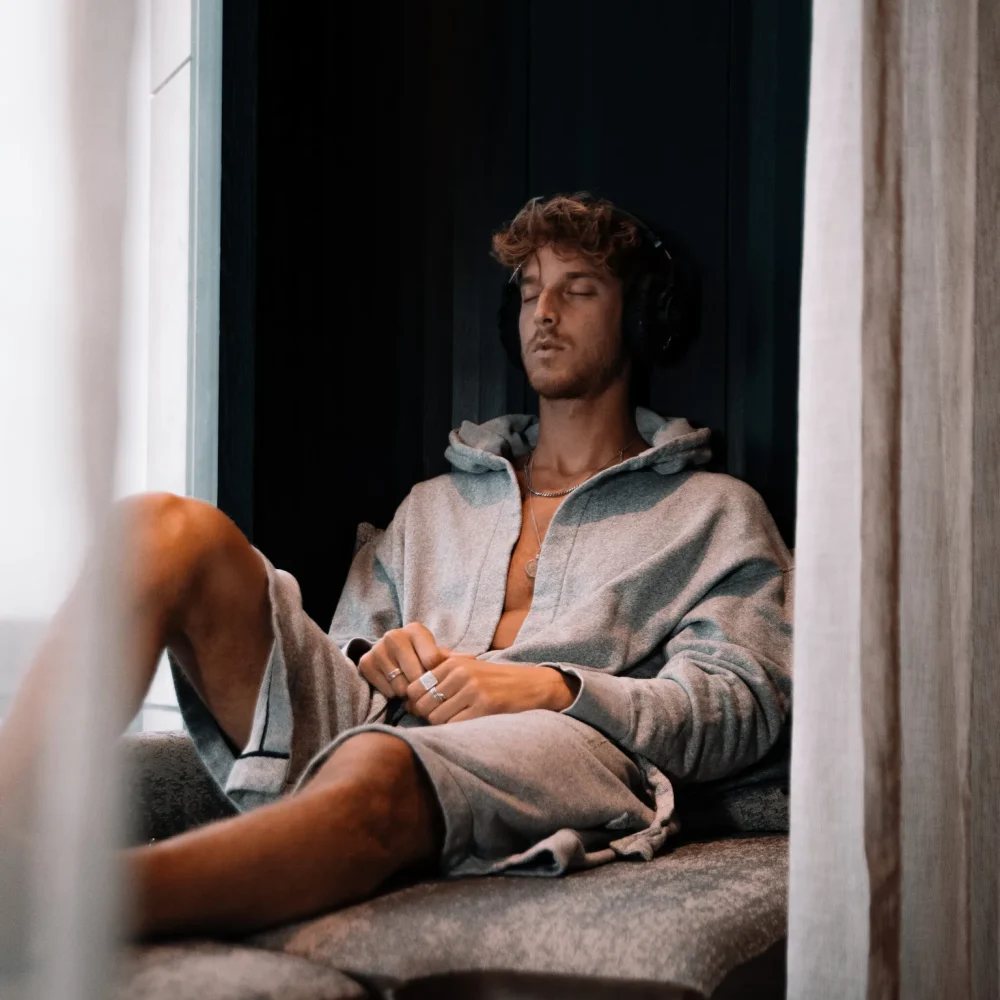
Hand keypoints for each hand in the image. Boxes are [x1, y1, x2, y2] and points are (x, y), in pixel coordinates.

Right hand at [357, 623, 446, 699]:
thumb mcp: (436, 654)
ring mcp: (378, 649)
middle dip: (422, 686)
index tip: (437, 678)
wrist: (391, 655)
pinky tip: (396, 685)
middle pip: (416, 675)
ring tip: (410, 685)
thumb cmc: (420, 656)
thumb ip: (453, 658)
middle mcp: (394, 635)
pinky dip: (394, 693)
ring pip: (401, 685)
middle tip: (424, 688)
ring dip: (408, 692)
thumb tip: (472, 659)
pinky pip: (387, 690)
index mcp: (415, 630)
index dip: (437, 675)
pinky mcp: (366, 662)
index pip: (432, 660)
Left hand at [405, 654, 578, 723]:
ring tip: (458, 721)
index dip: (416, 703)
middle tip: (443, 718)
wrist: (534, 685)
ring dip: (443, 725)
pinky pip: (456, 726)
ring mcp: (473, 690)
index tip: (427, 710)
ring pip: (437, 718)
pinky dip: (457, 730)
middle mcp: (461, 674)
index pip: (416, 687)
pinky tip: (469, 726)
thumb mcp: (469, 670)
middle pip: (424, 704)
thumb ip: (441, 678)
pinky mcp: (485, 706)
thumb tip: (408, 698)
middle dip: (428, 716)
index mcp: (454, 664)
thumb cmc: (496, 682)